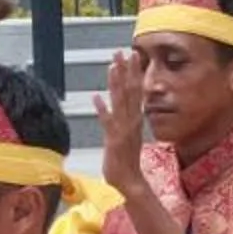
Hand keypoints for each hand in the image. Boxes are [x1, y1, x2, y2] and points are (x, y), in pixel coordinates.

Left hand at [97, 51, 149, 195]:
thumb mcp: (126, 133)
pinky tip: (96, 97)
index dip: (133, 72)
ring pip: (120, 102)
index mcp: (135, 118)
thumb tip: (116, 102)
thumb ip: (122, 117)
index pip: (136, 90)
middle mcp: (131, 121)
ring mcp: (123, 129)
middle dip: (126, 71)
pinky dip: (102, 109)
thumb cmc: (126, 159)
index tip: (132, 55)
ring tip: (112, 66)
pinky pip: (107, 122)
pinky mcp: (113, 140)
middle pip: (130, 91)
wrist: (130, 181)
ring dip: (116, 83)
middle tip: (123, 52)